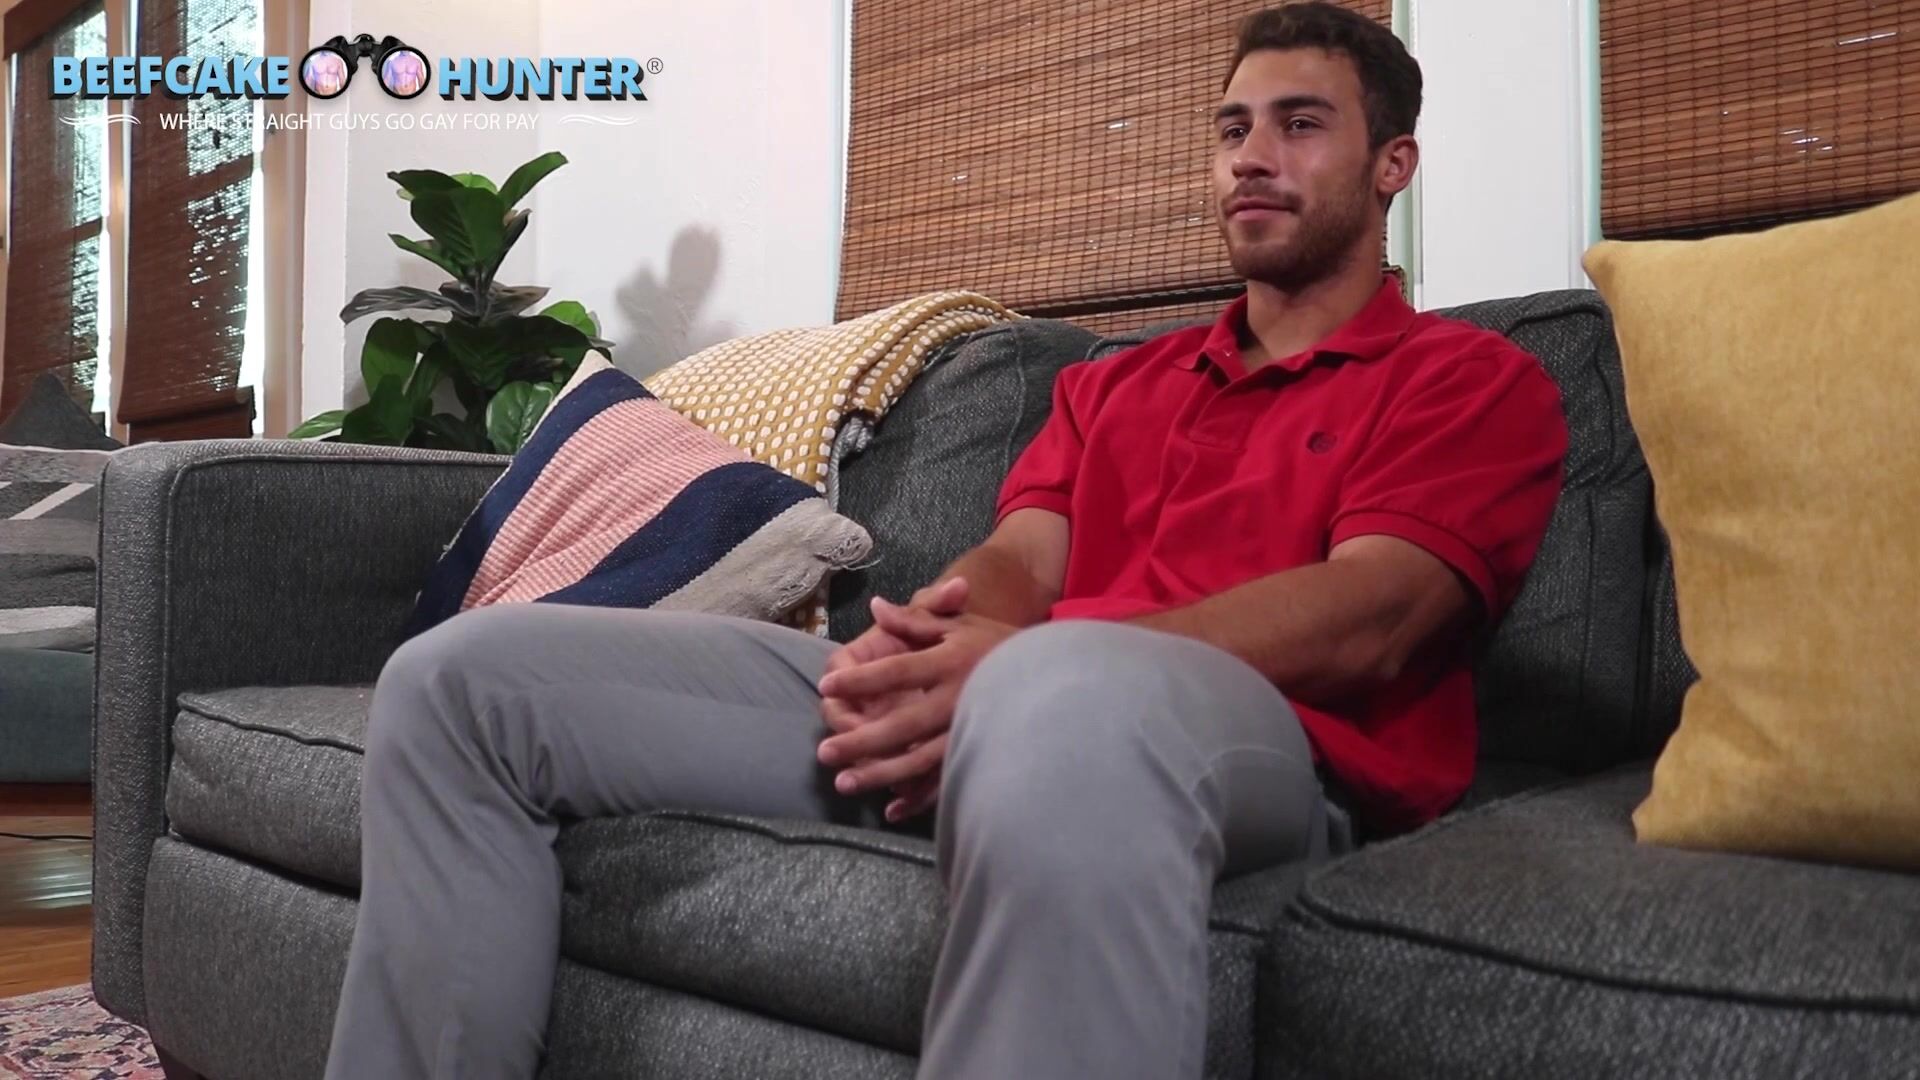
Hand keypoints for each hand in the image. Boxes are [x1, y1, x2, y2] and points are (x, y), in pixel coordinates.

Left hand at [816, 599, 1017, 814]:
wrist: (1054, 672)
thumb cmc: (998, 644)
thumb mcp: (959, 624)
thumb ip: (915, 619)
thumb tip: (875, 607)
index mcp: (949, 663)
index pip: (897, 670)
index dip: (860, 679)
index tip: (826, 685)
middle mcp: (958, 700)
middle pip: (903, 724)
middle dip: (861, 741)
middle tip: (824, 752)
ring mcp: (971, 732)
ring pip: (920, 760)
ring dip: (881, 775)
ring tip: (845, 784)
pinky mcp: (983, 756)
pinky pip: (947, 780)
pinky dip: (919, 798)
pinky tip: (892, 810)